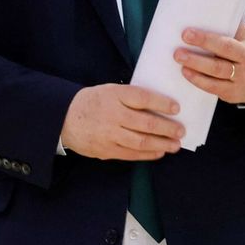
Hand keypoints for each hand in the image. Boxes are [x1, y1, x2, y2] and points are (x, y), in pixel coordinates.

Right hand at [60, 84, 183, 160]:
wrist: (64, 118)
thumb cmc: (93, 101)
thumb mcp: (110, 90)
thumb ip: (130, 96)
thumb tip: (159, 104)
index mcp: (114, 95)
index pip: (142, 98)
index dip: (161, 103)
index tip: (176, 108)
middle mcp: (113, 115)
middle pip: (146, 122)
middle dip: (167, 128)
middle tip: (181, 130)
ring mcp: (110, 134)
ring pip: (141, 141)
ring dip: (162, 144)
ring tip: (175, 145)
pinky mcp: (107, 150)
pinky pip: (132, 154)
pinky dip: (148, 154)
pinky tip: (159, 152)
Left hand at [174, 24, 244, 104]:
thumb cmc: (242, 52)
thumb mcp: (243, 38)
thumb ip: (227, 28)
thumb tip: (199, 15)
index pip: (229, 35)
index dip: (208, 36)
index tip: (187, 32)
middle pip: (224, 50)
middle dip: (202, 44)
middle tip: (181, 43)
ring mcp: (242, 77)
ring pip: (217, 70)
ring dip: (196, 63)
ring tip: (179, 57)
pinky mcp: (233, 92)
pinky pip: (213, 86)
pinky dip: (198, 80)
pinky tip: (186, 72)